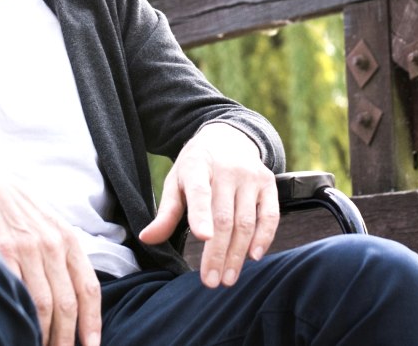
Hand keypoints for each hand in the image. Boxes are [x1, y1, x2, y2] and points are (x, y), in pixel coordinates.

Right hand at [0, 160, 102, 345]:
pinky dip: (19, 317)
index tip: (92, 345)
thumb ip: (65, 258)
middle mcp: (51, 245)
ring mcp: (25, 249)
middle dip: (67, 338)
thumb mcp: (51, 226)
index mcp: (68, 240)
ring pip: (42, 304)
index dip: (93, 323)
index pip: (88, 289)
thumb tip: (78, 298)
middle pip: (66, 304)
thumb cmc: (19, 211)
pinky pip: (14, 292)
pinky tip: (19, 329)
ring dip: (44, 335)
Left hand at [137, 123, 277, 287]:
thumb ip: (166, 212)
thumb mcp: (176, 181)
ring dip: (237, 254)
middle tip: (211, 281)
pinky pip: (270, 215)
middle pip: (224, 217)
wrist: (228, 137)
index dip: (201, 215)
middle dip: (217, 253)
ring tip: (228, 278)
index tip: (203, 238)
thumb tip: (147, 238)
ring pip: (246, 221)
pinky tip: (253, 257)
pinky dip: (264, 238)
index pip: (200, 193)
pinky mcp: (268, 184)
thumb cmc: (197, 166)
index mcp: (198, 166)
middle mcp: (227, 170)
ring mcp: (251, 177)